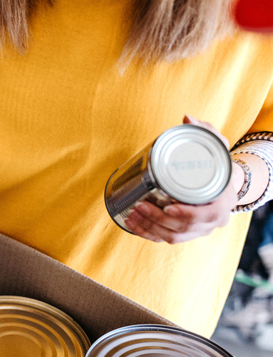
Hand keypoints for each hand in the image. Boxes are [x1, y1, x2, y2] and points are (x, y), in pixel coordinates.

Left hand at [124, 115, 238, 244]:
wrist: (222, 184)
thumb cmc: (217, 165)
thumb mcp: (216, 146)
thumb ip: (205, 130)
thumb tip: (187, 117)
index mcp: (223, 202)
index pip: (207, 215)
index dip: (186, 214)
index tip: (167, 207)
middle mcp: (213, 221)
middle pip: (184, 228)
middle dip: (157, 220)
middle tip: (139, 206)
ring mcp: (199, 230)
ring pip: (172, 236)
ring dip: (149, 228)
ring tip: (132, 214)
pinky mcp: (185, 233)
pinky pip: (164, 239)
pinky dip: (147, 234)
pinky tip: (133, 225)